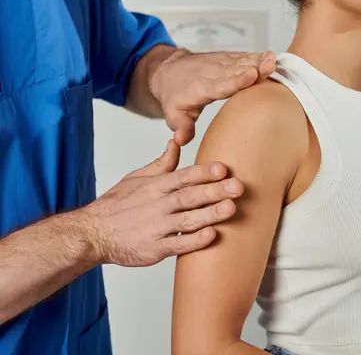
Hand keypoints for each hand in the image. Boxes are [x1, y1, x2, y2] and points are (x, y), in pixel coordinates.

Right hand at [78, 140, 243, 266]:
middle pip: (189, 196)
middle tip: (238, 186)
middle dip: (215, 191)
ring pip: (187, 219)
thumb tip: (176, 142)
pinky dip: (194, 241)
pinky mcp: (154, 249)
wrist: (91, 235)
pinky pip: (177, 244)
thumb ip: (161, 163)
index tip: (223, 168)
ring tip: (231, 208)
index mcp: (155, 186)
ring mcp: (156, 228)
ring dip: (210, 214)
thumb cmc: (116, 205)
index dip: (203, 172)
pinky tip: (211, 235)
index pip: (183, 176)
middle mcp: (157, 205)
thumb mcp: (136, 178)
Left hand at [149, 49, 276, 145]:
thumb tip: (181, 140)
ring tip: (274, 59)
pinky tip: (271, 57)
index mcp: (202, 88)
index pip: (223, 85)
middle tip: (271, 66)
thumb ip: (181, 128)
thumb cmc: (175, 95)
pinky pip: (244, 57)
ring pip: (243, 61)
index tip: (252, 75)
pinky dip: (257, 57)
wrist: (168, 71)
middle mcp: (214, 73)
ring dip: (259, 60)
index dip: (238, 80)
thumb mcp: (173, 115)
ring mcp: (221, 64)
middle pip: (238, 71)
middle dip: (255, 68)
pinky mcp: (228, 59)